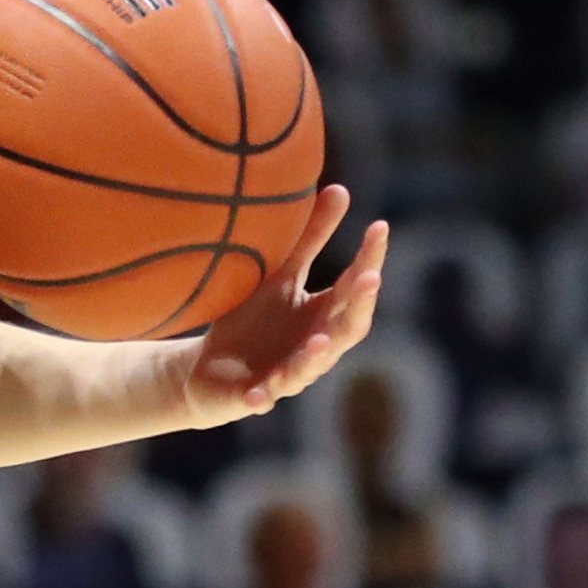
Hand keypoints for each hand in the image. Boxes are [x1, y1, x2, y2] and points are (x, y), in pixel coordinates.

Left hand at [176, 185, 386, 422]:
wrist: (207, 370)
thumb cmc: (253, 320)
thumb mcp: (280, 275)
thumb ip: (310, 239)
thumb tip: (340, 188)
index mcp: (323, 315)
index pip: (356, 286)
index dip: (370, 259)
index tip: (380, 226)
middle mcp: (314, 347)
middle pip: (346, 328)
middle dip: (361, 306)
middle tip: (372, 277)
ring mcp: (287, 375)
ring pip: (308, 368)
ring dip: (317, 356)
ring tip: (320, 340)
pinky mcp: (255, 397)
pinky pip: (262, 399)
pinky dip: (262, 398)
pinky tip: (259, 398)